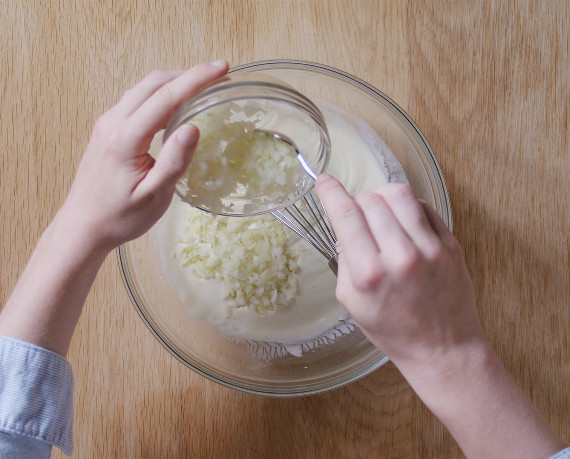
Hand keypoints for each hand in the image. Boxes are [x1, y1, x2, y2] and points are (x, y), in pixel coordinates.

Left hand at [60, 60, 228, 250]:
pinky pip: (136, 100)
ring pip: (143, 88)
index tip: (221, 68)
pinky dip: (159, 94)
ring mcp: (107, 124)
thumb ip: (174, 162)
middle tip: (217, 74)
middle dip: (188, 74)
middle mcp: (113, 123)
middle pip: (153, 83)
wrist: (83, 226)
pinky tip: (175, 104)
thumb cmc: (120, 217)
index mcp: (126, 138)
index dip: (196, 79)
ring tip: (201, 86)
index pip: (166, 97)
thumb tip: (193, 128)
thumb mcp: (155, 196)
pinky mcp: (107, 130)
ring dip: (173, 82)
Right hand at [316, 174, 566, 458]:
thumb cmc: (394, 331)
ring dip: (382, 196)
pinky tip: (403, 222)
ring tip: (379, 210)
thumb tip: (345, 228)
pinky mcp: (451, 245)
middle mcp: (400, 257)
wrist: (443, 349)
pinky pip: (424, 207)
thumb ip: (345, 261)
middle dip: (357, 201)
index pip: (346, 216)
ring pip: (400, 194)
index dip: (331, 192)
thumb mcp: (352, 303)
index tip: (323, 181)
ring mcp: (430, 249)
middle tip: (356, 215)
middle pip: (371, 200)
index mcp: (370, 274)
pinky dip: (408, 207)